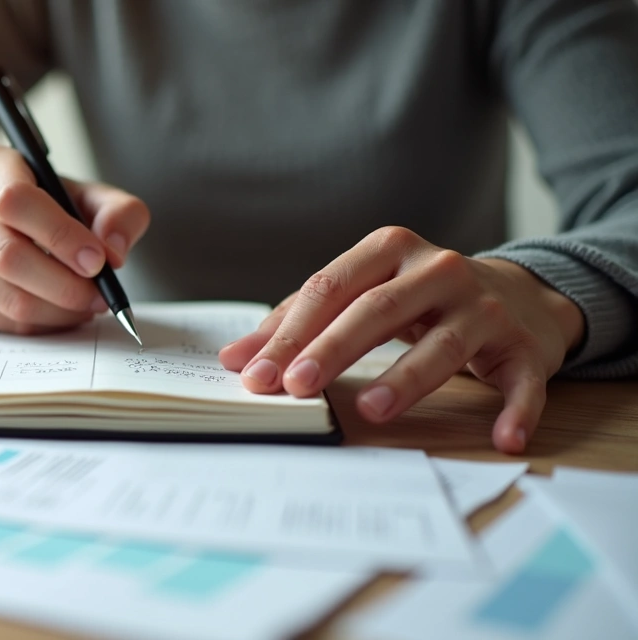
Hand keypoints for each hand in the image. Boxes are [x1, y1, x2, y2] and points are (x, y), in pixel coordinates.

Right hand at [0, 143, 149, 332]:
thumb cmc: (38, 208)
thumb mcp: (81, 195)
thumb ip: (116, 212)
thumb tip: (115, 252)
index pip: (16, 199)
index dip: (61, 236)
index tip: (98, 261)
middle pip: (7, 256)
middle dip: (64, 285)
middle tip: (100, 296)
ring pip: (6, 298)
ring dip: (56, 312)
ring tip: (84, 304)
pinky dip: (37, 326)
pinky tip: (55, 312)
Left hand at [218, 226, 584, 453]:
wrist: (519, 295)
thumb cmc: (418, 298)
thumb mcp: (362, 294)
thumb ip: (301, 321)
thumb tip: (236, 359)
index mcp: (390, 249)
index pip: (330, 288)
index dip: (290, 332)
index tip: (256, 373)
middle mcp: (439, 269)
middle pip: (377, 310)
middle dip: (333, 349)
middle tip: (296, 386)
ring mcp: (486, 307)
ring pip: (443, 345)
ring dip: (406, 380)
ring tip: (370, 411)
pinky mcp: (527, 347)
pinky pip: (522, 383)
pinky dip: (515, 410)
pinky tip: (502, 437)